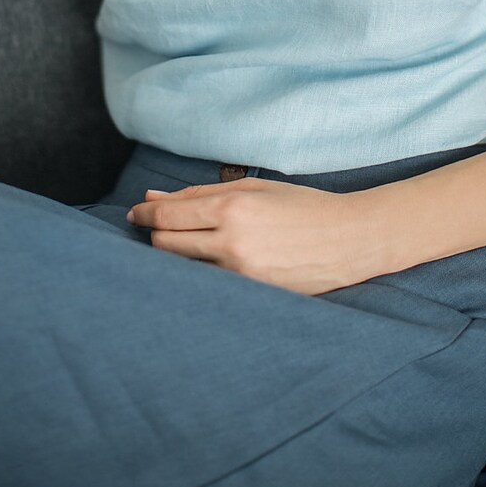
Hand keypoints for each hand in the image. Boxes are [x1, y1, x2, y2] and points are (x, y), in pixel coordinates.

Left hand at [127, 178, 380, 294]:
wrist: (350, 240)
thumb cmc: (301, 206)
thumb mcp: (252, 190)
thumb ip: (200, 194)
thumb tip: (153, 198)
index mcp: (231, 209)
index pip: (167, 216)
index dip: (144, 214)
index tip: (135, 214)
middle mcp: (232, 244)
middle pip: (166, 245)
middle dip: (156, 235)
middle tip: (160, 229)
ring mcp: (241, 276)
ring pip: (184, 270)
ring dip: (177, 257)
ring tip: (188, 247)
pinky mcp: (252, 296)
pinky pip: (209, 287)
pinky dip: (201, 275)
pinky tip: (209, 266)